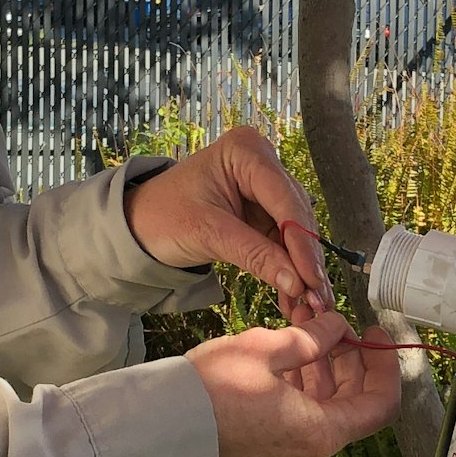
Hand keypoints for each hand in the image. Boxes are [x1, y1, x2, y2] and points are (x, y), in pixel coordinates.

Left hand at [124, 127, 331, 319]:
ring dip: (301, 269)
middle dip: (306, 259)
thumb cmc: (161, 216)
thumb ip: (255, 256)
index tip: (312, 279)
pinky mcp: (262, 210)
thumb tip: (297, 283)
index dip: (302, 242)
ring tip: (311, 305)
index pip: (284, 199)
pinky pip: (282, 241)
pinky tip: (295, 296)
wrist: (137, 225)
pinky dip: (288, 268)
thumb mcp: (208, 234)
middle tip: (318, 298)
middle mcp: (261, 162)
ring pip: (294, 231)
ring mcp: (263, 187)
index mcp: (245, 151)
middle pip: (295, 214)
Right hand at [188, 313, 401, 456]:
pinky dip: (303, 380)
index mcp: (323, 432)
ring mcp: (292, 451)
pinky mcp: (271, 446)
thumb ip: (313, 337)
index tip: (375, 333)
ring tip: (305, 322)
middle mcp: (314, 449)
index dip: (386, 365)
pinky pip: (303, 412)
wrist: (161, 427)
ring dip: (323, 364)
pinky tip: (289, 347)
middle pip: (354, 402)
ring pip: (327, 404)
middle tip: (334, 321)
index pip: (381, 403)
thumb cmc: (213, 390)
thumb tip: (337, 325)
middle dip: (350, 358)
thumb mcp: (268, 349)